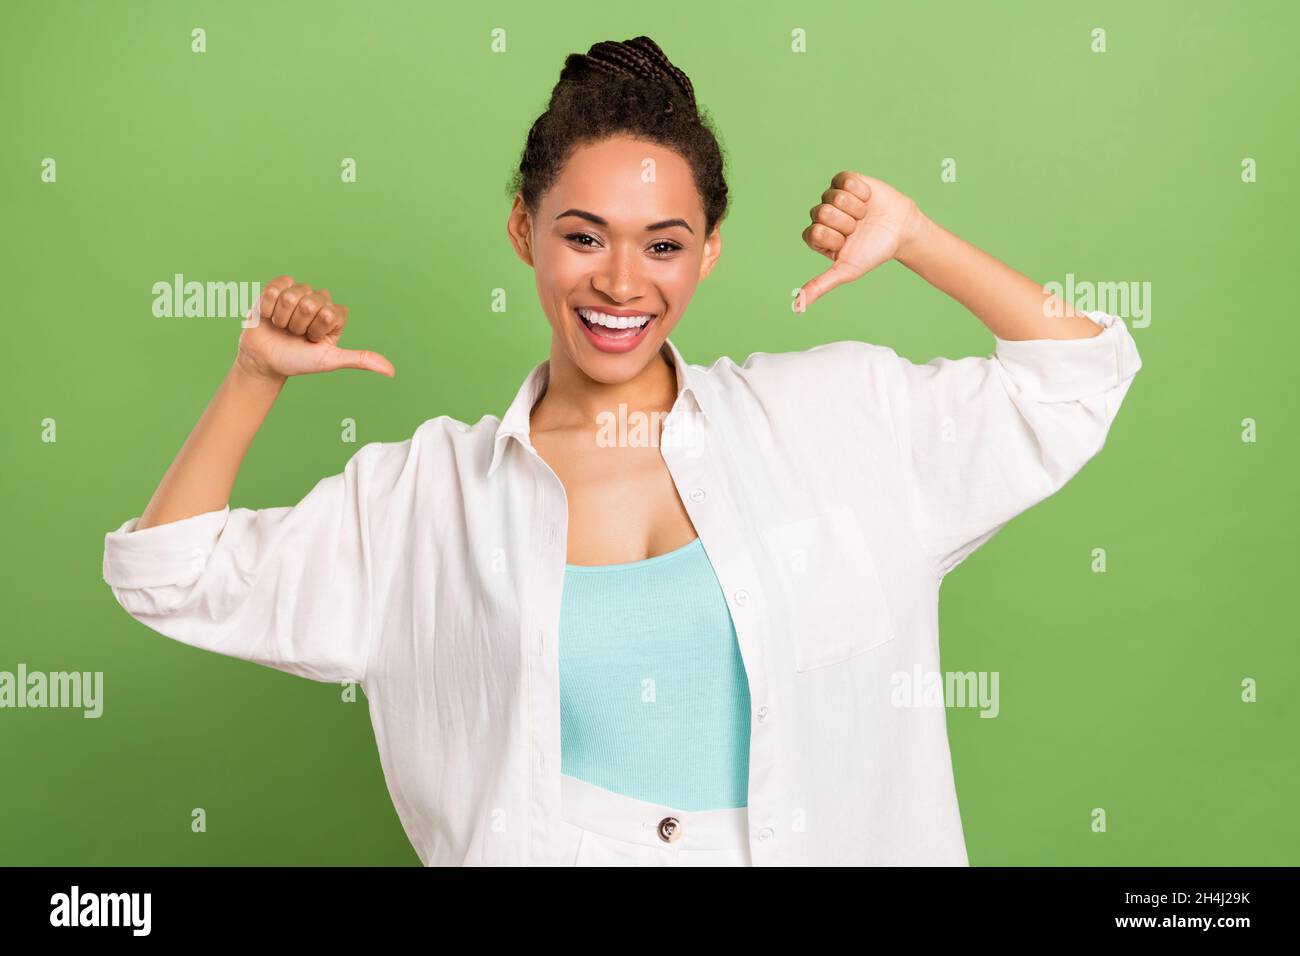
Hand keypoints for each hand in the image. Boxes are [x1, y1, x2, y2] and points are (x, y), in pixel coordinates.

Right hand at [235, 275, 395, 380]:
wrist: (265, 360)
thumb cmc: (298, 360)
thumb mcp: (330, 361)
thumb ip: (359, 360)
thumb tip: (391, 371)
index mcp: (335, 315)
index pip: (330, 313)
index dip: (317, 329)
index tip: (312, 340)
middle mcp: (320, 300)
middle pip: (310, 303)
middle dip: (299, 324)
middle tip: (295, 334)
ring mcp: (299, 292)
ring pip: (292, 296)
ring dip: (282, 317)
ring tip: (283, 326)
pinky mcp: (278, 287)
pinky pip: (276, 288)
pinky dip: (268, 306)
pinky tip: (270, 315)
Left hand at [795, 172, 927, 311]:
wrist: (901, 231)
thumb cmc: (872, 252)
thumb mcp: (846, 271)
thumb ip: (820, 286)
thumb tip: (797, 308)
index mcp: (817, 236)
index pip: (814, 232)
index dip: (834, 238)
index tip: (847, 243)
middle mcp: (821, 216)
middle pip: (823, 213)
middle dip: (847, 224)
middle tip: (857, 229)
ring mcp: (832, 197)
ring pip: (834, 197)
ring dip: (856, 208)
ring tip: (864, 215)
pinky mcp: (846, 180)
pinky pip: (845, 180)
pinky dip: (861, 192)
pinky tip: (867, 199)